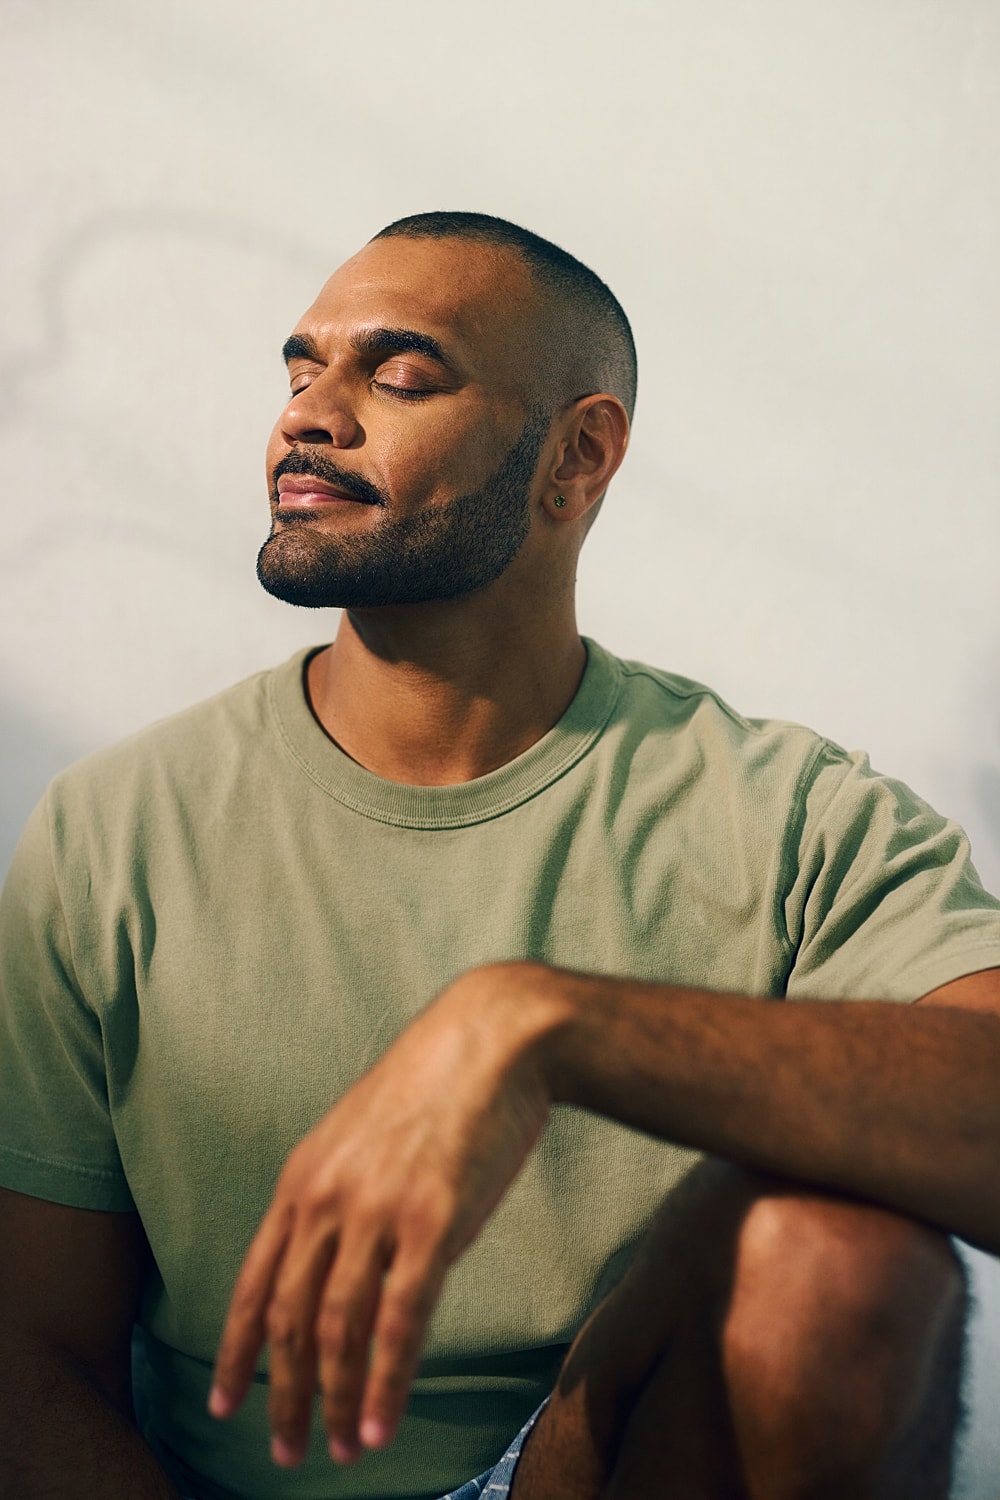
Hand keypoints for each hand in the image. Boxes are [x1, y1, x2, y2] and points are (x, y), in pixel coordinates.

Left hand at [207, 963, 555, 1467]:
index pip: (254, 1282)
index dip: (235, 1350)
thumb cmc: (436, 1084)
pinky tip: (379, 1425)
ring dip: (335, 1401)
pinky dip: (384, 1383)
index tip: (225, 1401)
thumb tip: (336, 1252)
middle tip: (284, 1450)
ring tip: (340, 1449)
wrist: (491, 1038)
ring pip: (338, 1330)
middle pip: (288, 1319)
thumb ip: (339, 1191)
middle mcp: (327, 1200)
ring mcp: (376, 1212)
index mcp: (303, 1179)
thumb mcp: (359, 1131)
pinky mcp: (431, 1223)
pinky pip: (398, 1321)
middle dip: (282, 1393)